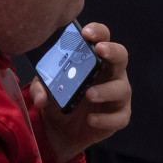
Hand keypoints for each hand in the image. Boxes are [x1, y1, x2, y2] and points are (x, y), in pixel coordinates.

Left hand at [33, 22, 130, 162]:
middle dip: (112, 51)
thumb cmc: (59, 99)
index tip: (86, 33)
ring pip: (122, 88)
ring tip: (88, 94)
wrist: (60, 129)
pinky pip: (119, 117)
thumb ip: (40, 88)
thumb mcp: (45, 89)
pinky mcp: (118, 116)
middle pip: (121, 55)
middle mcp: (110, 73)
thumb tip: (41, 97)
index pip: (102, 38)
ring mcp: (117, 95)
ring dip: (106, 90)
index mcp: (94, 59)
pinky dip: (106, 119)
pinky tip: (91, 119)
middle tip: (99, 50)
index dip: (98, 32)